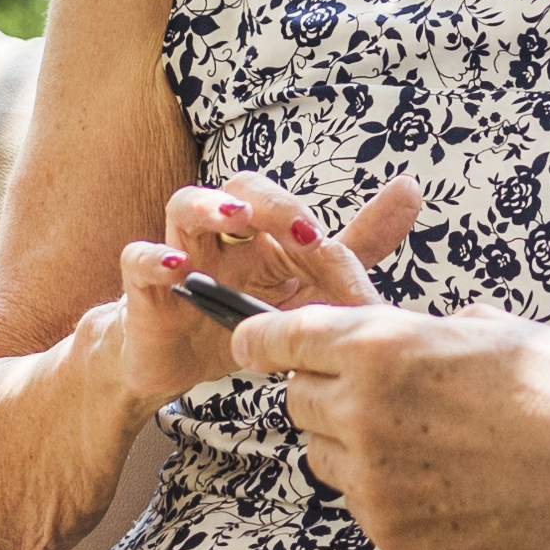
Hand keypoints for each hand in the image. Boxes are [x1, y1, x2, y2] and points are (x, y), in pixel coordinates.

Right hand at [110, 174, 419, 412]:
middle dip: (267, 200)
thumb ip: (356, 245)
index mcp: (262, 234)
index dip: (302, 216)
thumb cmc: (242, 316)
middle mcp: (224, 235)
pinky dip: (152, 259)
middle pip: (239, 187)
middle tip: (295, 229)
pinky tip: (175, 267)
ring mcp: (181, 256)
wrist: (174, 363)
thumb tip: (412, 189)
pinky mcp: (145, 291)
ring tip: (234, 216)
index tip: (323, 241)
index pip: (283, 204)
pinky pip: (136, 261)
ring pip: (184, 207)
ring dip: (209, 206)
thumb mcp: (307, 289)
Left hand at [225, 299, 549, 549]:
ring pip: (325, 458)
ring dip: (355, 445)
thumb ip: (424, 331)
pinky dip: (390, 492)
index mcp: (381, 347)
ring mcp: (376, 483)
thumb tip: (411, 333)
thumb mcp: (490, 329)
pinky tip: (451, 482)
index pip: (277, 340)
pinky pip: (363, 505)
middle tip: (383, 393)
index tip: (254, 343)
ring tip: (429, 442)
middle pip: (298, 401)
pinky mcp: (394, 535)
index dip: (261, 339)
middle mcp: (363, 413)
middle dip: (327, 392)